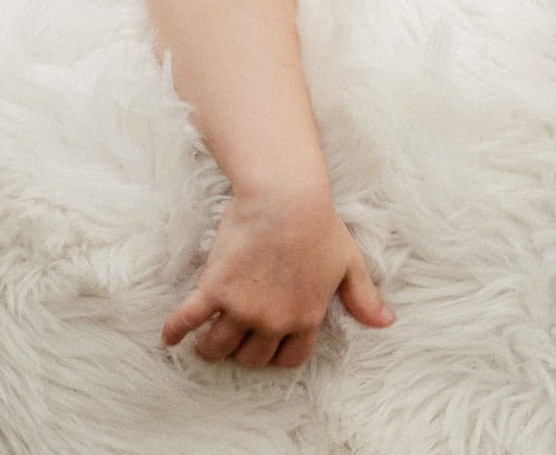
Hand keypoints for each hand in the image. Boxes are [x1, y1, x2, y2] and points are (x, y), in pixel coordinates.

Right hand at [161, 182, 392, 367]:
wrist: (286, 196)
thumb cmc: (321, 225)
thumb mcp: (349, 263)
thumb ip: (364, 297)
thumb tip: (386, 323)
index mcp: (306, 317)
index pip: (288, 359)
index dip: (277, 354)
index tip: (266, 346)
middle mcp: (274, 321)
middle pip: (251, 357)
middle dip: (244, 352)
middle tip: (236, 338)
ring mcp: (242, 309)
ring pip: (217, 348)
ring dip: (210, 347)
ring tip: (205, 339)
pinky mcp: (214, 291)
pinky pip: (187, 322)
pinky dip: (175, 332)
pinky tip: (169, 337)